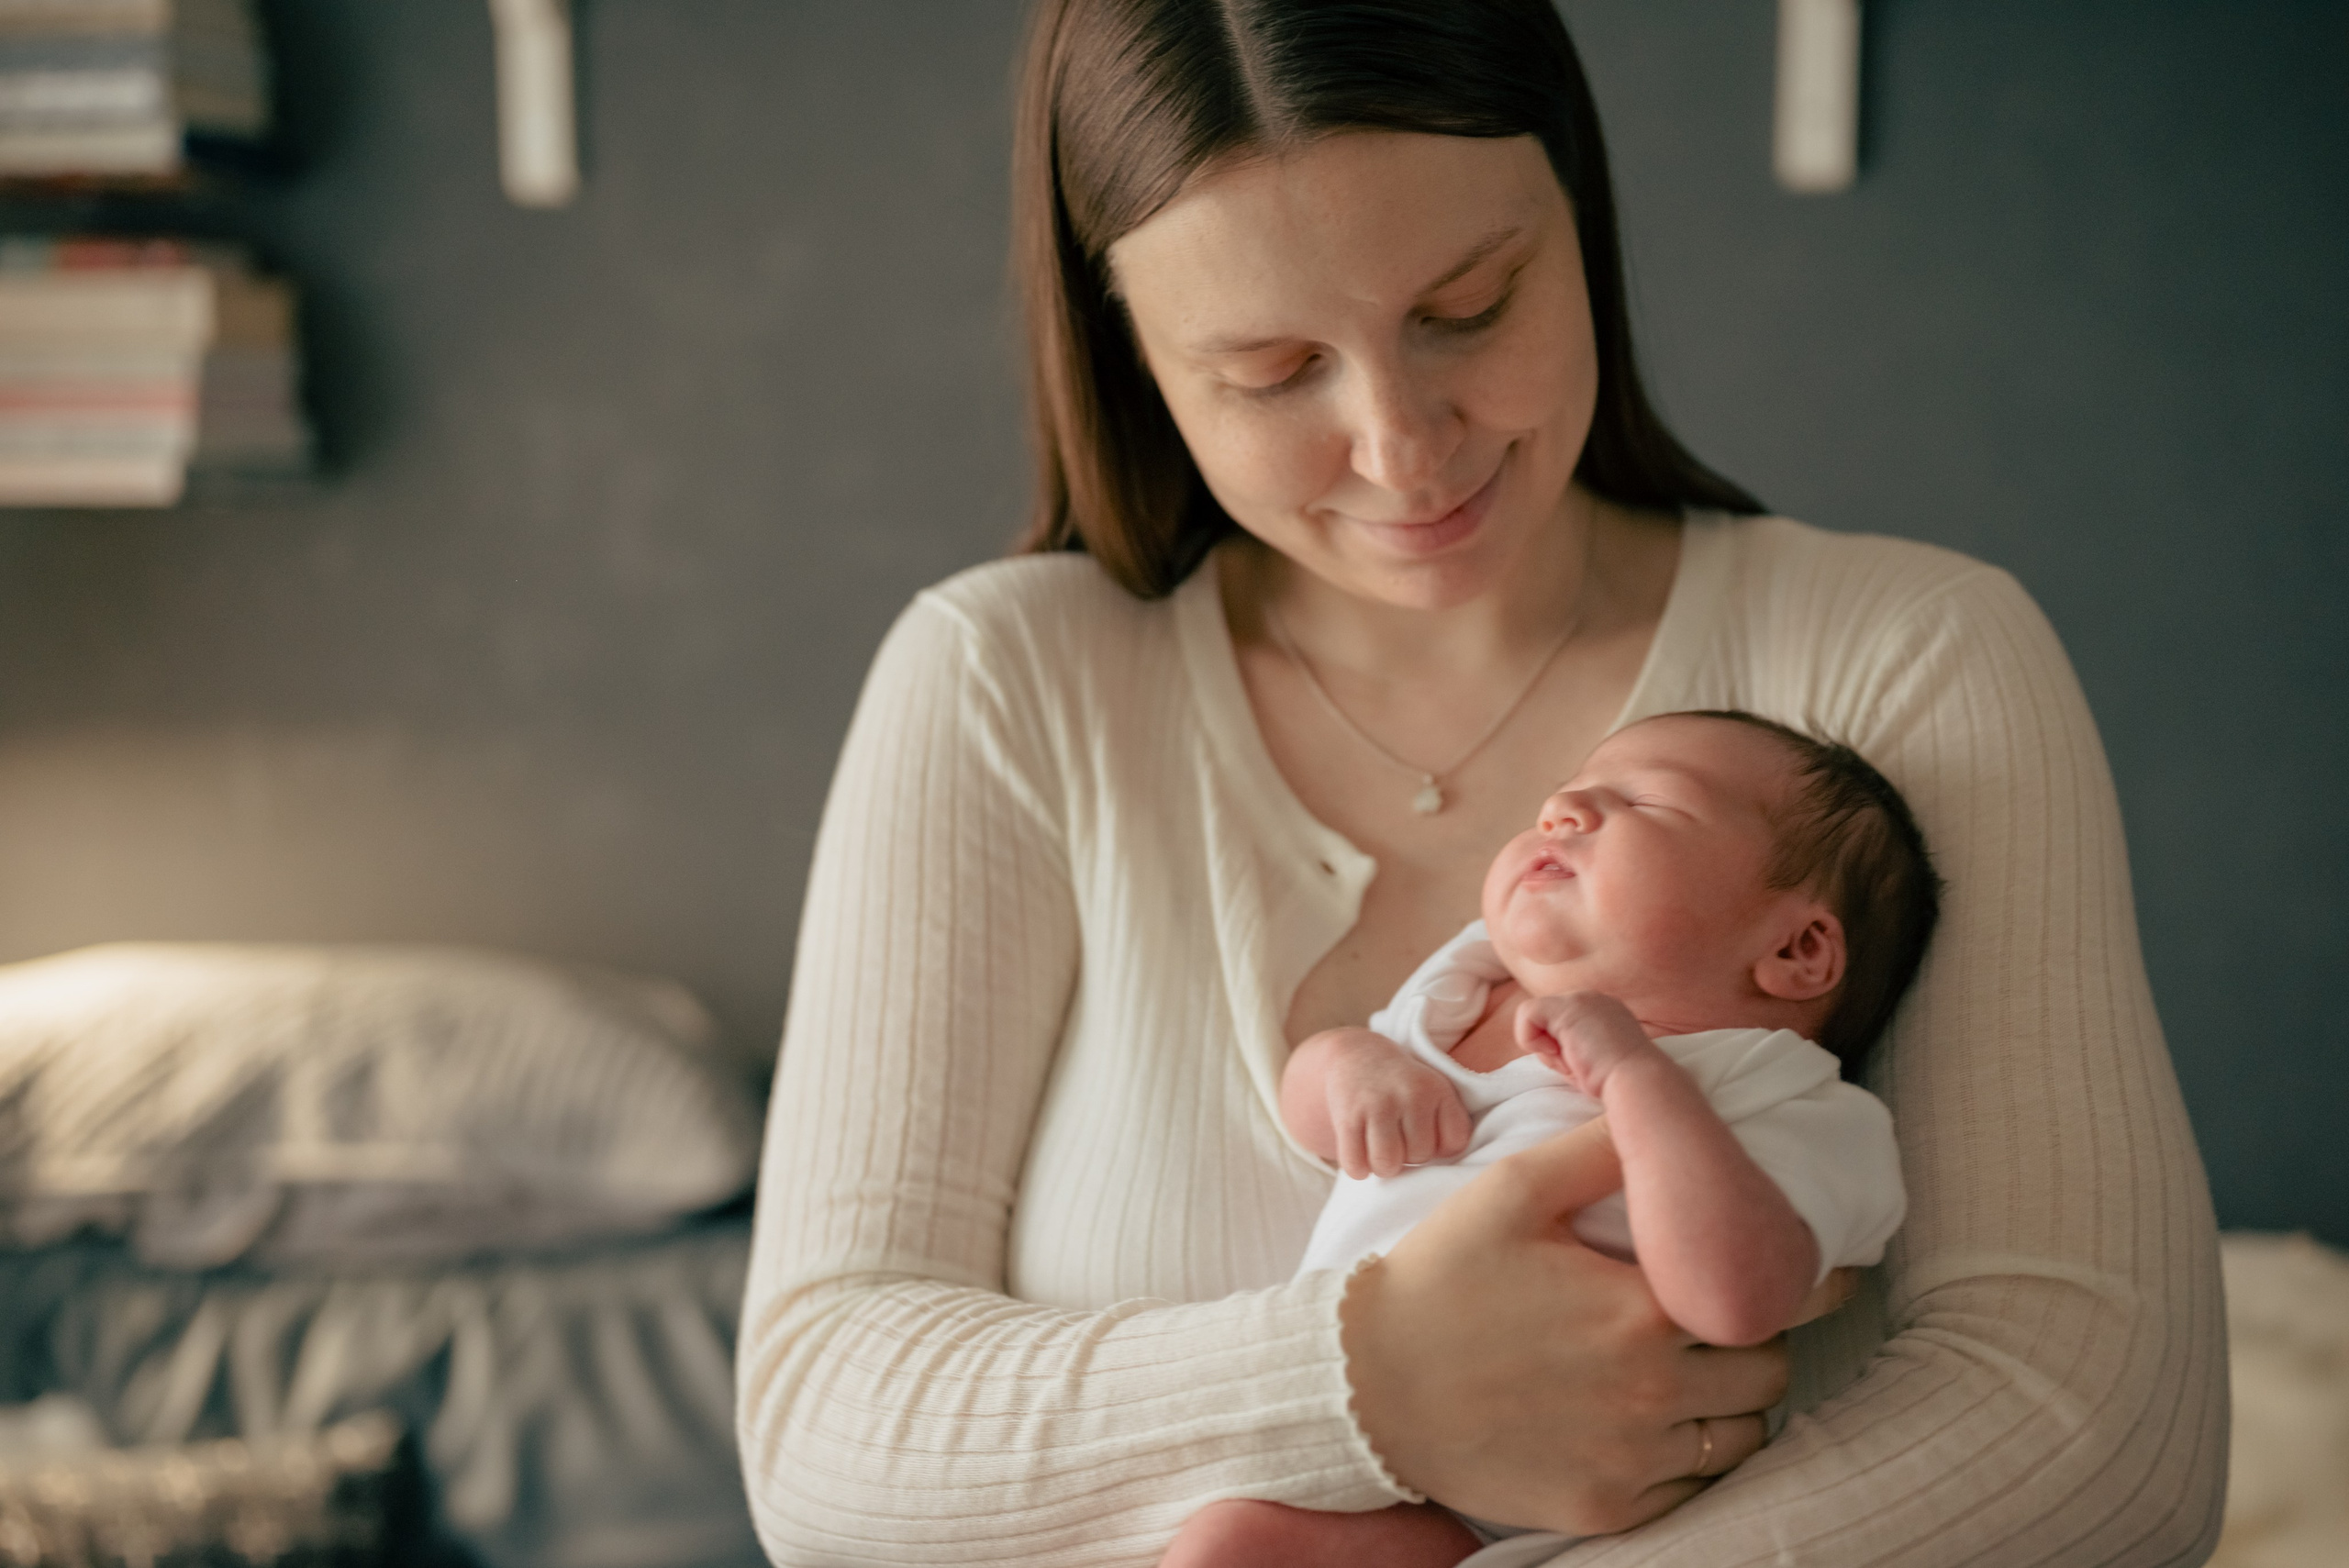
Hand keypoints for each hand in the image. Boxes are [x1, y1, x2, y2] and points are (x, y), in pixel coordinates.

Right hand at [1318, 1030, 1470, 1178]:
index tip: (1427, 1135)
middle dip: (1409, 1156)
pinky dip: (1358, 1168)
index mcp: (1437, 1089)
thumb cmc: (1401, 1086)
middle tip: (1399, 1139)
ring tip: (1381, 1151)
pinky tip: (1360, 1152)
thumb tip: (1436, 1172)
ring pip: (1387, 1164)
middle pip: (1420, 1156)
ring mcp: (1378, 1105)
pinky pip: (1356, 1164)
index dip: (1440, 1147)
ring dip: (1383, 1166)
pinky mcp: (1348, 1117)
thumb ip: (1445, 1125)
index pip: (1454, 1143)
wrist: (1355, 1055)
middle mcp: (1410, 1094)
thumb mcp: (1432, 1090)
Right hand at [1340, 1121, 1790, 1535]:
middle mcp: (1650, 1393)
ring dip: (1728, 1400)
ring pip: (1740, 1435)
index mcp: (1641, 1310)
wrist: (1367, 1386)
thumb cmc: (1440, 1276)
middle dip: (1751, 1339)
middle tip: (1714, 1316)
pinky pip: (1692, 1485)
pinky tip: (1647, 1417)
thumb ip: (1598, 1150)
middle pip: (1767, 1371)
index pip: (1773, 1301)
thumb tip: (1664, 1115)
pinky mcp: (1606, 1508)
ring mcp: (1630, 1460)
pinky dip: (1686, 1454)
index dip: (1797, 1284)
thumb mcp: (1510, 1190)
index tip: (1805, 1273)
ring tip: (1688, 1366)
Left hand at [1515, 991, 1656, 1096]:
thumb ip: (1571, 1046)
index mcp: (1603, 1011)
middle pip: (1546, 1020)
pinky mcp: (1567, 1006)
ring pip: (1534, 1017)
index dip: (1562, 1049)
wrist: (1636, 1080)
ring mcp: (1582, 999)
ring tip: (1573, 1060)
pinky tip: (1559, 1052)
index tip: (1584, 1065)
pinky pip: (1526, 1014)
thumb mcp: (1593, 1058)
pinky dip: (1531, 1040)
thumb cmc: (1617, 1082)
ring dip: (1545, 1048)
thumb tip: (1545, 1046)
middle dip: (1553, 1048)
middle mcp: (1593, 999)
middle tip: (1577, 1065)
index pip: (1561, 1023)